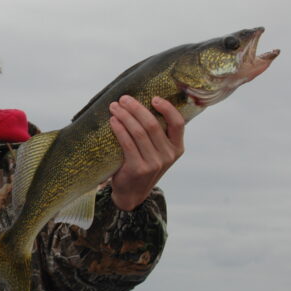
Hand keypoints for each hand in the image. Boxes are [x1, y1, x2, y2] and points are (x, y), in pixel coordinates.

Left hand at [108, 95, 184, 209]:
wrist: (132, 193)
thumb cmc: (142, 165)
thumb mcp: (157, 152)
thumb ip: (156, 134)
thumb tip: (141, 104)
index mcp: (177, 148)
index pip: (178, 123)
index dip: (167, 108)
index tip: (153, 98)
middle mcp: (168, 155)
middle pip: (152, 125)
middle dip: (136, 108)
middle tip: (123, 99)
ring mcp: (154, 163)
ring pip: (139, 132)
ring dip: (125, 116)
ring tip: (114, 107)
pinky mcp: (138, 168)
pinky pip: (127, 143)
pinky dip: (119, 129)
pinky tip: (113, 121)